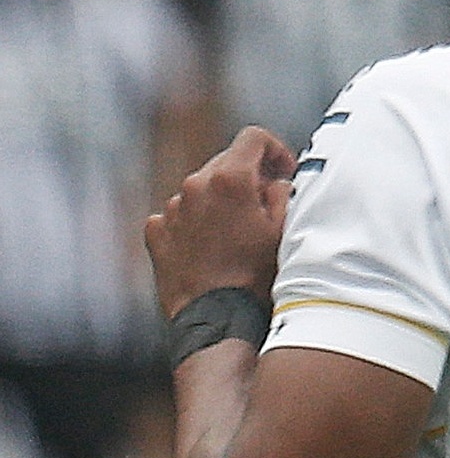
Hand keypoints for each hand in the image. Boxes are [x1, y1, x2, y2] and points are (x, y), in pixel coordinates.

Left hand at [147, 127, 297, 318]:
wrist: (217, 320)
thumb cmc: (255, 276)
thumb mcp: (285, 228)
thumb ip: (282, 191)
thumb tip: (274, 183)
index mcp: (229, 179)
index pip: (253, 137)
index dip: (274, 150)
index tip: (281, 172)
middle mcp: (195, 186)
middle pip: (225, 162)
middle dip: (246, 178)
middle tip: (262, 205)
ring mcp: (171, 210)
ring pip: (200, 189)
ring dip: (218, 202)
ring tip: (234, 234)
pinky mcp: (156, 233)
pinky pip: (177, 215)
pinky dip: (193, 223)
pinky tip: (208, 246)